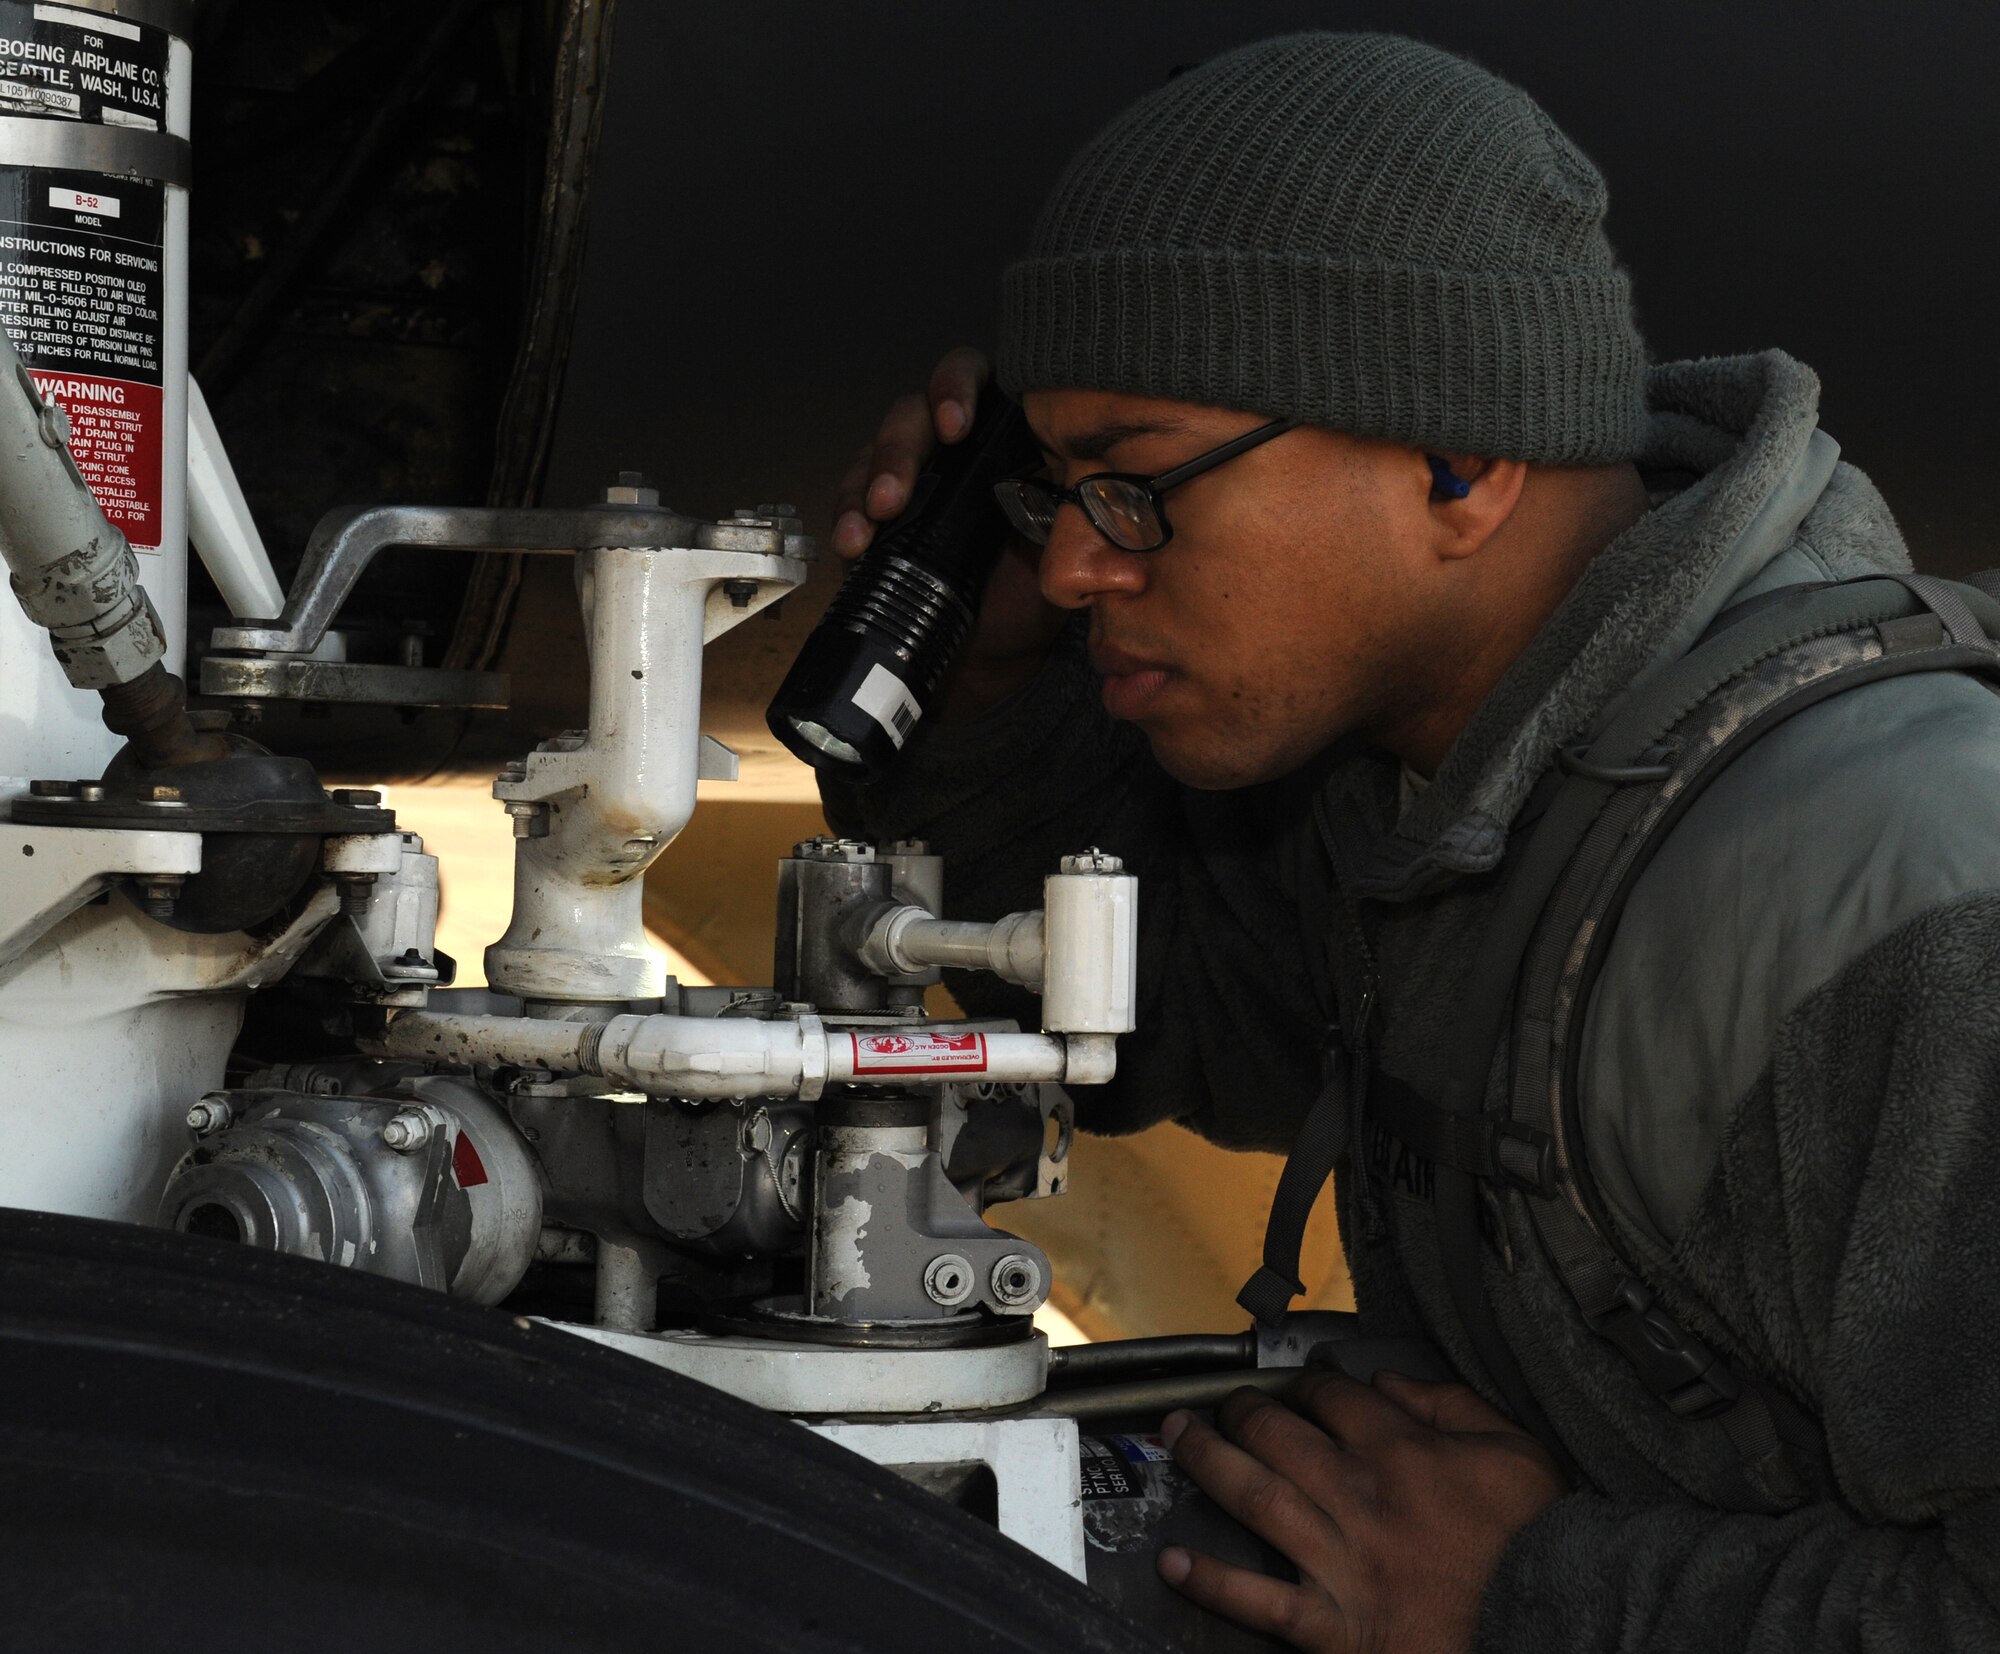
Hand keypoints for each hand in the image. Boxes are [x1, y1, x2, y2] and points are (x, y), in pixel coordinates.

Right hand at [829, 347, 1064, 719]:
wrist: (995, 654)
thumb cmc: (1034, 593)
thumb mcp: (1069, 552)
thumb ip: (1080, 518)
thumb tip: (1098, 501)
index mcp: (1003, 437)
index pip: (976, 381)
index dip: (958, 387)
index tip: (955, 427)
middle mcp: (951, 448)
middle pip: (914, 412)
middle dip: (902, 446)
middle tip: (901, 488)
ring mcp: (910, 479)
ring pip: (876, 450)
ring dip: (870, 479)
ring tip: (876, 518)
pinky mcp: (876, 516)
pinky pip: (850, 498)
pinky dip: (847, 516)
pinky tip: (852, 542)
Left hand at [1158, 1368, 1567, 1652]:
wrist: (1559, 1625)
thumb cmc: (1539, 1542)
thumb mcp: (1513, 1449)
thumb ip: (1448, 1403)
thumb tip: (1387, 1381)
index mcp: (1400, 1449)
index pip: (1328, 1395)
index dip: (1300, 1383)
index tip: (1292, 1387)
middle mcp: (1359, 1494)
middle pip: (1275, 1433)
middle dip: (1237, 1411)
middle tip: (1217, 1406)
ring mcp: (1342, 1559)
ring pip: (1254, 1497)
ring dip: (1206, 1464)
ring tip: (1178, 1441)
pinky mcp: (1337, 1626)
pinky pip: (1261, 1601)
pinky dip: (1213, 1582)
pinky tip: (1174, 1563)